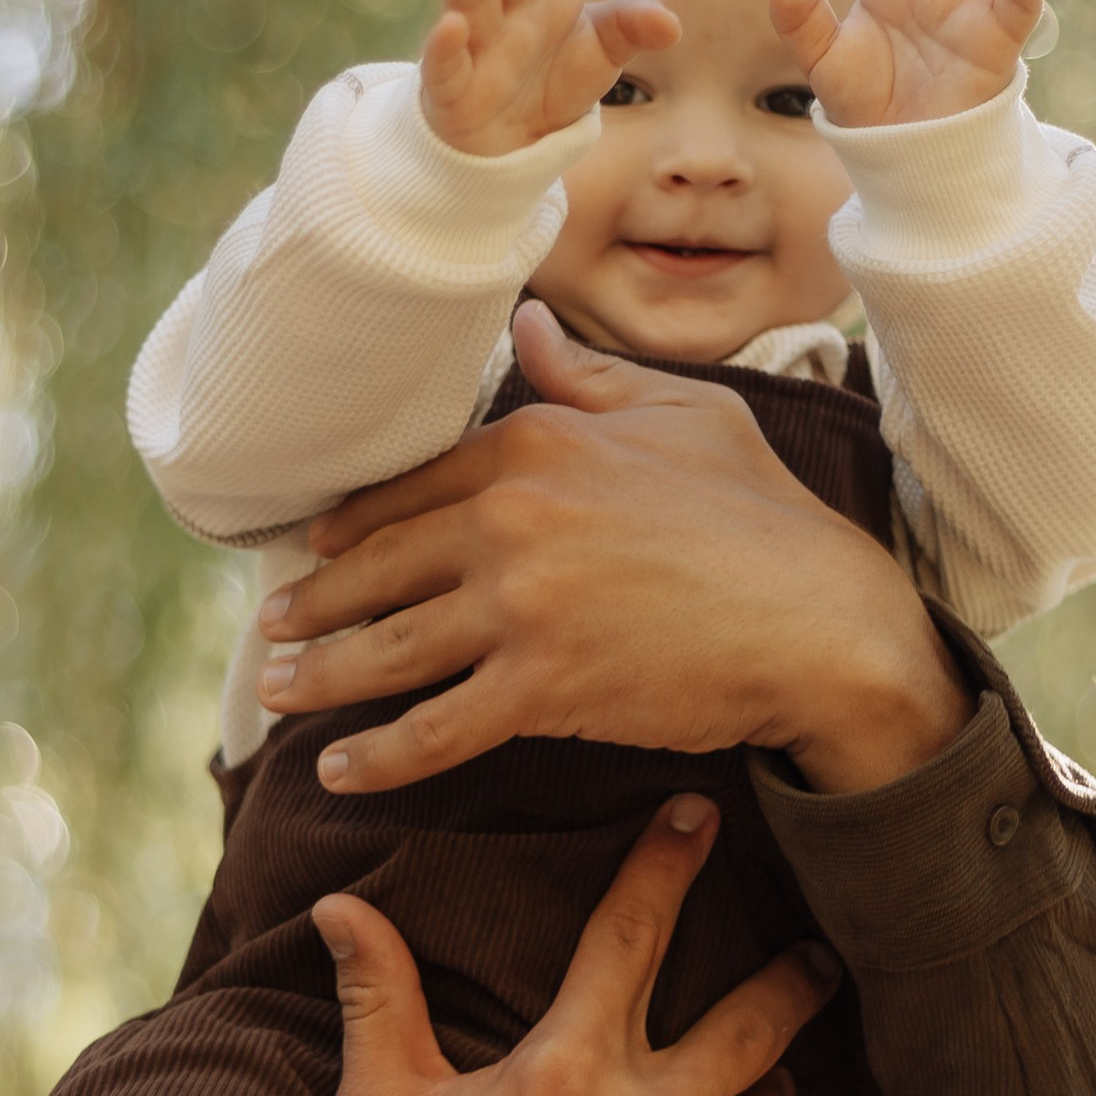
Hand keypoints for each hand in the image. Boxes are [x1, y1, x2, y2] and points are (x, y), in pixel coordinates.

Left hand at [257, 300, 973, 798]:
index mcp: (534, 443)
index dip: (354, 525)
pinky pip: (435, 729)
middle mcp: (510, 519)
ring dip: (321, 676)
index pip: (412, 486)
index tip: (317, 548)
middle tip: (274, 627)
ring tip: (278, 694)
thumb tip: (527, 324)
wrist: (821, 621)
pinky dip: (377, 756)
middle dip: (317, 601)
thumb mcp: (681, 413)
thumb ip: (586, 377)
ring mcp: (520, 607)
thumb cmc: (761, 514)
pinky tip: (338, 771)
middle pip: (382, 566)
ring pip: (389, 648)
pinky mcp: (542, 689)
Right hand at [420, 0, 674, 156]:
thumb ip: (631, 28)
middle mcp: (513, 3)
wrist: (507, 142)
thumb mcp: (602, 54)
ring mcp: (478, 40)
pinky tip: (451, 25)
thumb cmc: (553, 80)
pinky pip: (446, 63)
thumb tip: (671, 24)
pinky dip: (445, 46)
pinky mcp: (452, 86)